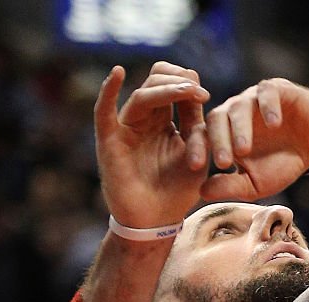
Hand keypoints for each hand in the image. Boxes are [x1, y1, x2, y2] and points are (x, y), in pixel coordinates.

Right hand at [94, 62, 210, 228]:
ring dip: (166, 90)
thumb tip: (199, 92)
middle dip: (177, 81)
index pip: (170, 86)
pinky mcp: (110, 140)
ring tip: (187, 90)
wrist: (158, 221)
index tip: (205, 93)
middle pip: (155, 82)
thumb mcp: (196, 153)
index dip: (186, 82)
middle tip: (197, 91)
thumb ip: (196, 124)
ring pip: (142, 96)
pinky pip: (103, 111)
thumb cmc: (177, 190)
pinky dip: (108, 90)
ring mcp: (125, 128)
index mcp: (163, 120)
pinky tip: (118, 73)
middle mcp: (142, 119)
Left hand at [201, 78, 308, 200]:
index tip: (195, 167)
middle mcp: (234, 113)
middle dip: (218, 141)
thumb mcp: (256, 183)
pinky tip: (274, 124)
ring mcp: (254, 99)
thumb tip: (202, 192)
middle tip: (223, 163)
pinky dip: (269, 107)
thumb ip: (231, 187)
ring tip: (244, 150)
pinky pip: (267, 93)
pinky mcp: (277, 90)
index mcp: (223, 132)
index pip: (202, 136)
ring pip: (239, 107)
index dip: (196, 149)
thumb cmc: (281, 165)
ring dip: (240, 128)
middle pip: (217, 119)